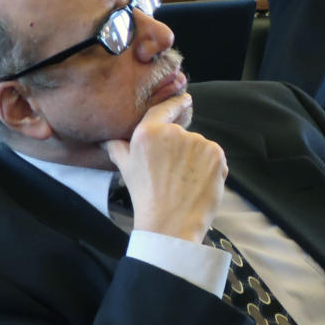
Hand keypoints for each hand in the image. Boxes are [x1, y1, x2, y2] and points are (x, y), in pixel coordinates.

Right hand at [102, 93, 226, 242]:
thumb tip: (109, 140)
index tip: (185, 99)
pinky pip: (214, 157)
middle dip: (181, 149)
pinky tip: (198, 183)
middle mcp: (174, 132)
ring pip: (200, 146)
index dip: (176, 103)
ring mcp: (197, 142)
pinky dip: (210, 168)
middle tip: (174, 173)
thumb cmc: (145, 198)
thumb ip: (119, 149)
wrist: (170, 224)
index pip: (164, 109)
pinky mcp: (216, 154)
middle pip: (183, 133)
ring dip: (196, 160)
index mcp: (148, 132)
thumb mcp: (126, 170)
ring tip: (185, 182)